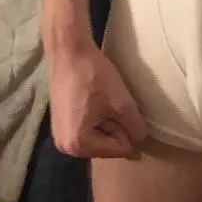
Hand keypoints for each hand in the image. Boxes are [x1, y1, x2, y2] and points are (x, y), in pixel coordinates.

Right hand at [48, 40, 147, 159]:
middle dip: (116, 126)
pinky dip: (97, 119)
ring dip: (108, 122)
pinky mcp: (61, 126)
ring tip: (100, 101)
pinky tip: (93, 101)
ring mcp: (61, 138)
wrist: (68, 51)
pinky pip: (89, 131)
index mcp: (78, 145)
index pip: (121, 149)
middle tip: (108, 102)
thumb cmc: (93, 76)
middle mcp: (66, 148)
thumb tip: (140, 141)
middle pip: (109, 147)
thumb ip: (136, 128)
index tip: (117, 105)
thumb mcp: (123, 104)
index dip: (127, 127)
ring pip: (101, 139)